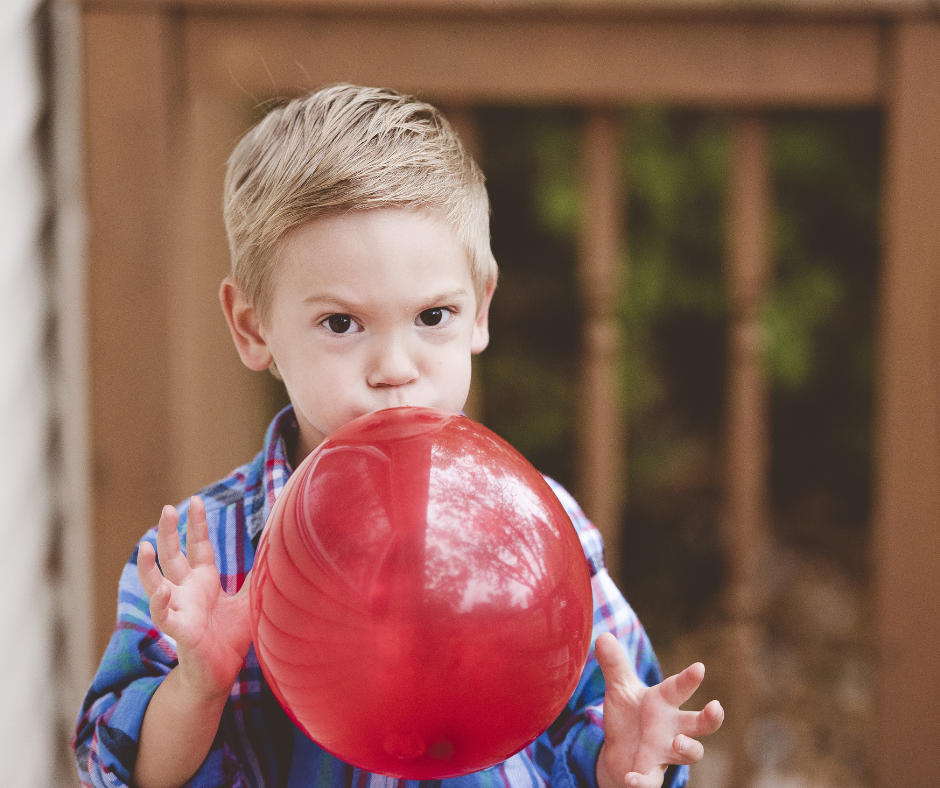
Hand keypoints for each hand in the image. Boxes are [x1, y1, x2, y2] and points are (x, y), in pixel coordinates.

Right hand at [137, 497, 252, 700]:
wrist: (221, 673)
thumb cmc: (231, 636)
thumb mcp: (250, 599)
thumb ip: (258, 576)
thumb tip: (278, 549)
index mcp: (204, 580)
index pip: (198, 546)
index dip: (196, 524)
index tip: (195, 500)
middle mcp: (187, 591)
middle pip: (173, 556)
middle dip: (170, 532)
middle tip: (167, 508)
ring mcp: (179, 609)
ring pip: (156, 582)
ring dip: (148, 565)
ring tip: (145, 545)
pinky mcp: (178, 630)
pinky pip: (163, 615)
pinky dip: (160, 603)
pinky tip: (161, 590)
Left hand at [594, 633, 723, 787]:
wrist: (619, 749)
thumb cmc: (629, 714)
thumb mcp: (620, 688)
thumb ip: (614, 665)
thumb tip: (603, 634)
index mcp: (664, 702)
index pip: (679, 687)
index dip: (690, 678)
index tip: (699, 667)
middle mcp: (672, 727)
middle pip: (700, 723)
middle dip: (711, 717)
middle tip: (715, 708)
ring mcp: (666, 751)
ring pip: (691, 753)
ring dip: (689, 748)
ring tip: (679, 742)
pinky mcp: (652, 772)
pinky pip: (653, 780)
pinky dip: (643, 782)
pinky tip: (631, 779)